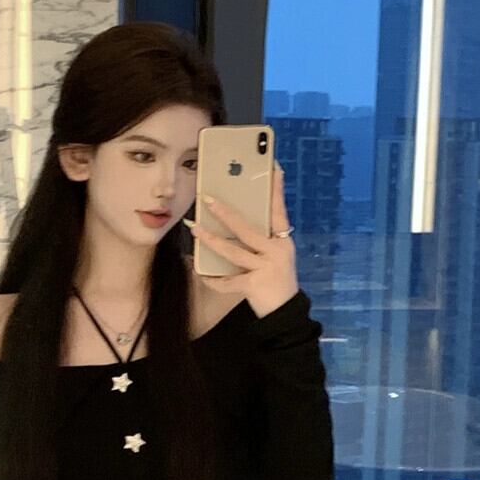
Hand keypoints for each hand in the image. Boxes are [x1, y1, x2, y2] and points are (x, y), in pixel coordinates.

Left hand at [186, 160, 299, 318]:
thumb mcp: (276, 255)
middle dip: (225, 213)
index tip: (273, 167)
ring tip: (195, 229)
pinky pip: (227, 281)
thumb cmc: (276, 279)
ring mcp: (266, 268)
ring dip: (211, 240)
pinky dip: (212, 278)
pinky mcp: (254, 285)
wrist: (285, 312)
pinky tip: (199, 272)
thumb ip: (263, 239)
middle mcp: (277, 252)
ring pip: (232, 252)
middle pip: (247, 229)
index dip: (276, 189)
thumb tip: (235, 220)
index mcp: (283, 241)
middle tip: (207, 200)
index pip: (279, 210)